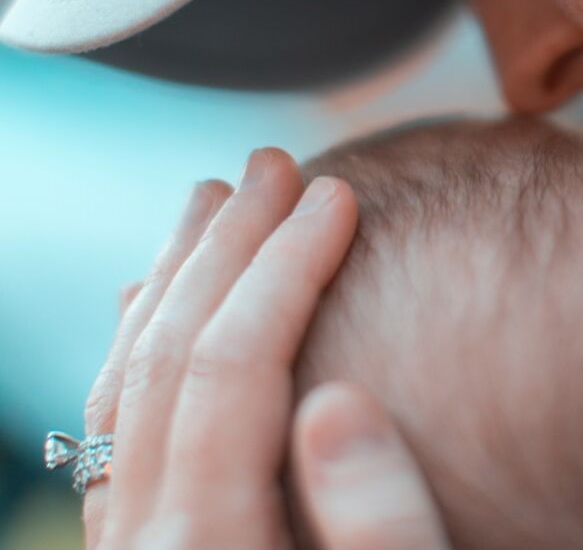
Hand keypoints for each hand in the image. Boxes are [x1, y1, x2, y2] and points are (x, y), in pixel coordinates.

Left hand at [81, 148, 450, 548]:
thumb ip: (377, 527)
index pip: (236, 367)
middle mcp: (144, 542)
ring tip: (213, 198)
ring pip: (124, 379)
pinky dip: (139, 335)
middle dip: (227, 244)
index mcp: (212, 548)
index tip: (337, 194)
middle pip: (168, 357)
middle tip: (274, 164)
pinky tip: (159, 294)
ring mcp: (124, 545)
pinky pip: (112, 418)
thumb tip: (337, 406)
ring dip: (174, 275)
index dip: (288, 266)